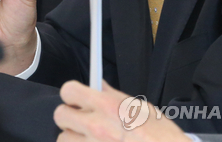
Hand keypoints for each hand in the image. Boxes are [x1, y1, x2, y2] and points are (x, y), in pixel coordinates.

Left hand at [55, 80, 188, 141]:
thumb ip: (113, 96)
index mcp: (107, 107)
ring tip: (90, 140)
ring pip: (64, 139)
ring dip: (74, 139)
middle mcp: (96, 127)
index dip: (71, 93)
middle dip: (69, 116)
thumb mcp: (140, 108)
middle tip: (81, 119)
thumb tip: (99, 85)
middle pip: (60, 115)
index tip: (75, 97)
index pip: (69, 90)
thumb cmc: (161, 138)